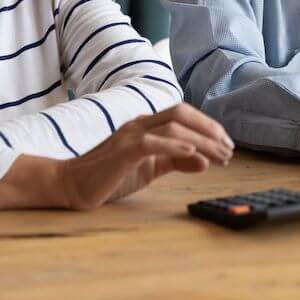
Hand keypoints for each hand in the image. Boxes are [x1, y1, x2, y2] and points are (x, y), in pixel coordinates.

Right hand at [0, 103, 234, 210]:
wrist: (71, 185)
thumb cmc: (109, 175)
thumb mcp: (150, 169)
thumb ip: (175, 162)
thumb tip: (205, 160)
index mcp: (146, 125)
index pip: (183, 115)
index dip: (208, 126)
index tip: (226, 145)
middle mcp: (139, 123)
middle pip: (181, 114)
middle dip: (209, 130)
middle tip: (229, 150)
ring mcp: (130, 135)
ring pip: (173, 126)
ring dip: (200, 140)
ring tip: (218, 156)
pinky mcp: (123, 151)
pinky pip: (153, 143)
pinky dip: (176, 147)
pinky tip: (194, 155)